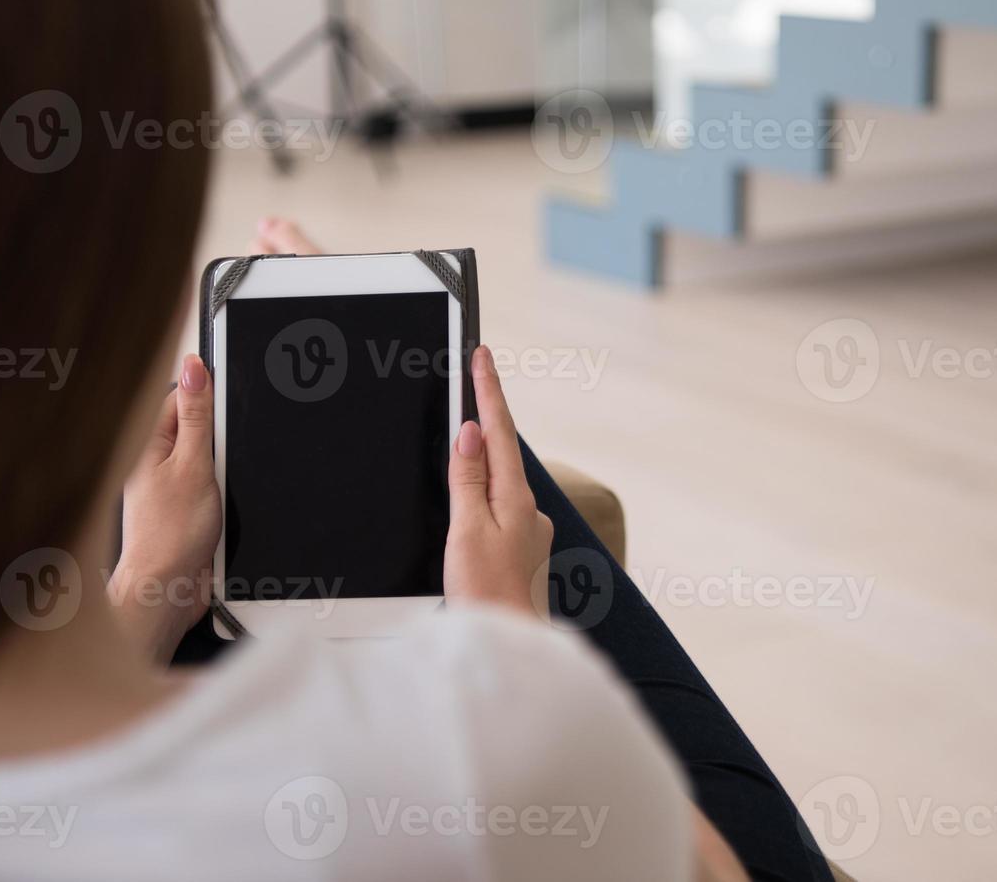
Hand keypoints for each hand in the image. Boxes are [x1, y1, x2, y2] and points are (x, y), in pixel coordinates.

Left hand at [110, 354, 221, 661]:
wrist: (169, 588)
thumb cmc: (171, 535)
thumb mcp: (194, 465)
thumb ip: (198, 417)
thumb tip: (194, 369)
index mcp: (147, 447)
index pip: (176, 400)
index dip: (205, 396)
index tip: (226, 397)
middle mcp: (154, 466)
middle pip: (195, 431)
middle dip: (218, 439)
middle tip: (221, 460)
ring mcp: (169, 490)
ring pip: (207, 461)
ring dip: (223, 471)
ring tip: (217, 492)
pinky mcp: (185, 511)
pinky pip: (211, 488)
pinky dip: (224, 493)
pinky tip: (223, 508)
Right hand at [444, 346, 553, 617]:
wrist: (510, 642)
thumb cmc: (487, 594)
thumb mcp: (467, 529)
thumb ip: (468, 479)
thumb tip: (473, 433)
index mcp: (516, 498)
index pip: (500, 430)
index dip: (488, 390)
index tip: (483, 354)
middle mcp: (530, 510)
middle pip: (503, 450)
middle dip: (486, 416)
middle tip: (474, 375)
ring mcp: (529, 531)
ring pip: (500, 480)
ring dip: (483, 457)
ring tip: (467, 430)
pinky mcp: (521, 550)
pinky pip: (499, 506)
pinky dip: (483, 492)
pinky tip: (472, 501)